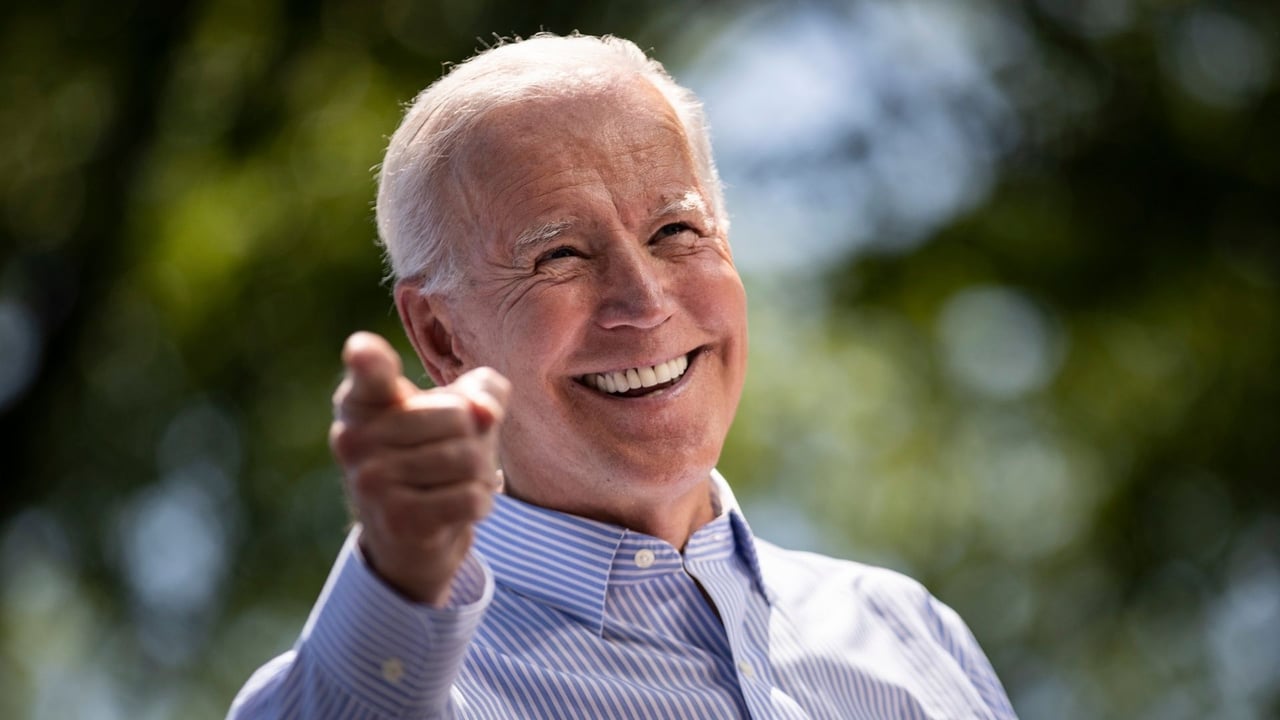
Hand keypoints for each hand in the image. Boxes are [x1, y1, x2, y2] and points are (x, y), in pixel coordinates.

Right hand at [329, 331, 509, 605]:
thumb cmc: (434, 455)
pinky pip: (470, 498)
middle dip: (475, 440)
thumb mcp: (459, 411)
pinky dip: (479, 503)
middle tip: (451, 459)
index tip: (362, 351)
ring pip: (469, 460)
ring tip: (455, 483)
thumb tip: (485, 413)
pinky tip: (456, 509)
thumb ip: (483, 392)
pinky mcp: (397, 520)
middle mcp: (355, 439)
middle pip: (459, 418)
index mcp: (362, 401)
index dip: (368, 358)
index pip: (367, 372)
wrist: (408, 536)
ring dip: (480, 475)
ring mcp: (371, 482)